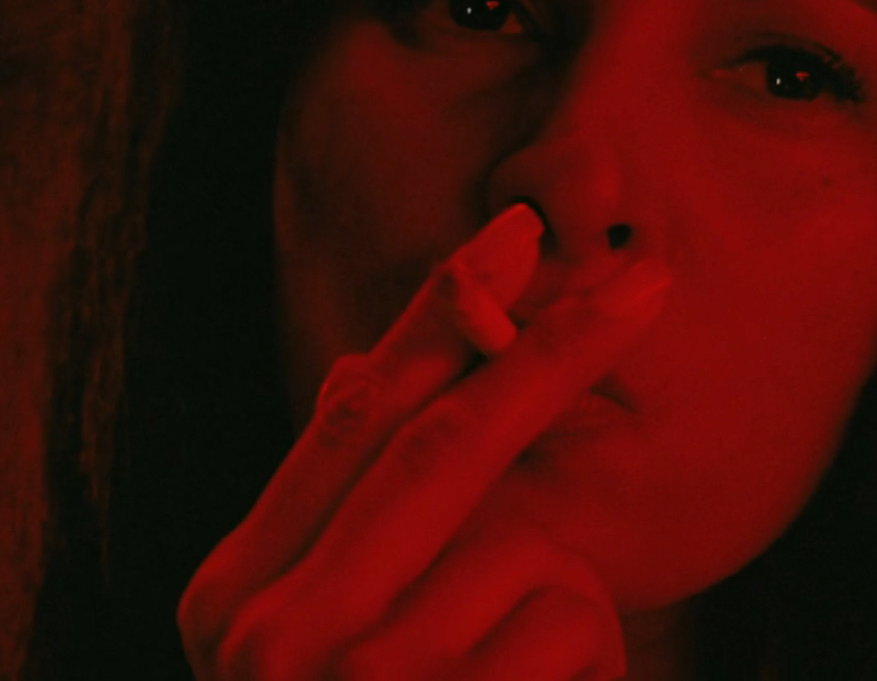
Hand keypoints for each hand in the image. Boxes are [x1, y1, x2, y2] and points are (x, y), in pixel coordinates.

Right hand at [178, 203, 670, 679]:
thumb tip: (358, 361)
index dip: (437, 320)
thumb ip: (330, 521)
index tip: (512, 239)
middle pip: (438, 443)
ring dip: (569, 596)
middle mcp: (273, 629)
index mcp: (233, 592)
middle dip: (552, 352)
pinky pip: (573, 621)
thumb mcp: (305, 635)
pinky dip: (596, 655)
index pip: (351, 419)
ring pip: (524, 547)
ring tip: (532, 679)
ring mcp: (356, 676)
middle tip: (644, 281)